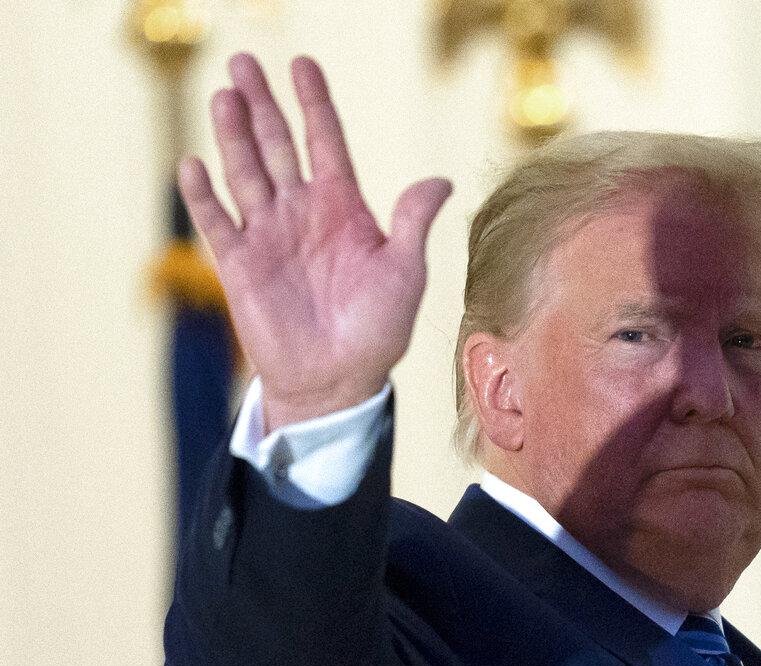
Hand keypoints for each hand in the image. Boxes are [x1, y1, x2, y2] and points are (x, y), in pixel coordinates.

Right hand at [178, 54, 451, 432]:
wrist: (338, 380)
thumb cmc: (378, 329)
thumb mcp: (405, 272)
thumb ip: (412, 223)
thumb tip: (441, 180)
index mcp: (343, 207)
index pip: (325, 141)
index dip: (315, 103)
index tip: (304, 64)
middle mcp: (302, 212)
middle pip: (277, 145)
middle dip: (263, 105)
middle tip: (244, 63)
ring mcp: (268, 234)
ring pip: (245, 172)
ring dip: (233, 135)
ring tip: (225, 96)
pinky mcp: (239, 264)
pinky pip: (216, 221)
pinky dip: (203, 194)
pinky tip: (193, 163)